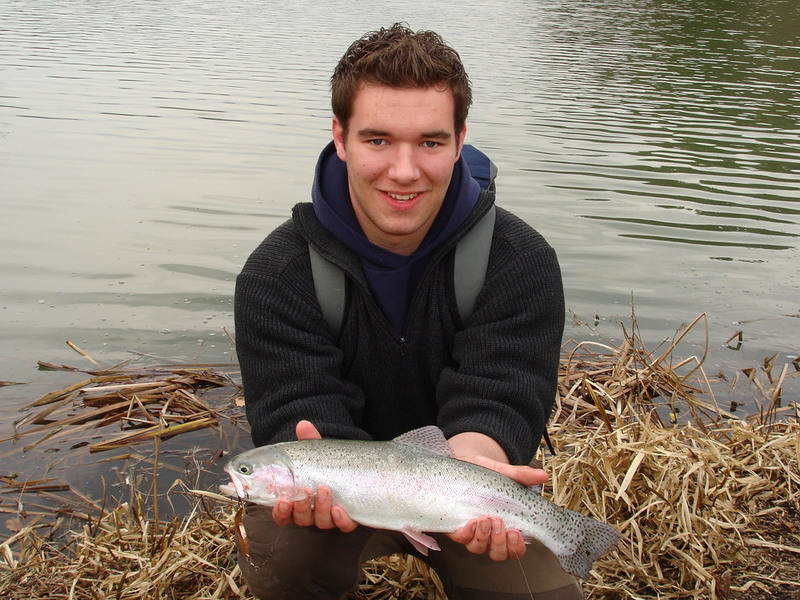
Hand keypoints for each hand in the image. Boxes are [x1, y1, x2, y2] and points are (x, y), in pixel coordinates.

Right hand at [270, 420, 357, 532]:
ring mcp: (329, 517)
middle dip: (301, 507)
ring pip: (321, 522)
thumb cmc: (326, 464)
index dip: (280, 512)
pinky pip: (343, 526)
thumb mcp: (317, 452)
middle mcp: (311, 513)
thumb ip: (309, 440)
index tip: (282, 501)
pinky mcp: (347, 518)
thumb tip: (303, 424)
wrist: (351, 468)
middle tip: (305, 491)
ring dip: (320, 507)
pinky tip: (340, 509)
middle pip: (301, 519)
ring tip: (324, 489)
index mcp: (297, 501)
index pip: (283, 514)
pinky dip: (341, 520)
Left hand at [447, 434, 548, 560]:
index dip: (516, 547)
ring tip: (485, 519)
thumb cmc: (485, 473)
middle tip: (500, 524)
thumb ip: (522, 476)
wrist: (462, 462)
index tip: (517, 533)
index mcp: (505, 525)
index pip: (514, 548)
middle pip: (497, 553)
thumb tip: (543, 475)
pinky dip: (466, 533)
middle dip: (500, 544)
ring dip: (484, 537)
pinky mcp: (455, 525)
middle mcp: (489, 533)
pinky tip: (471, 522)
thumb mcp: (504, 472)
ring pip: (478, 548)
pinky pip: (460, 538)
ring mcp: (472, 531)